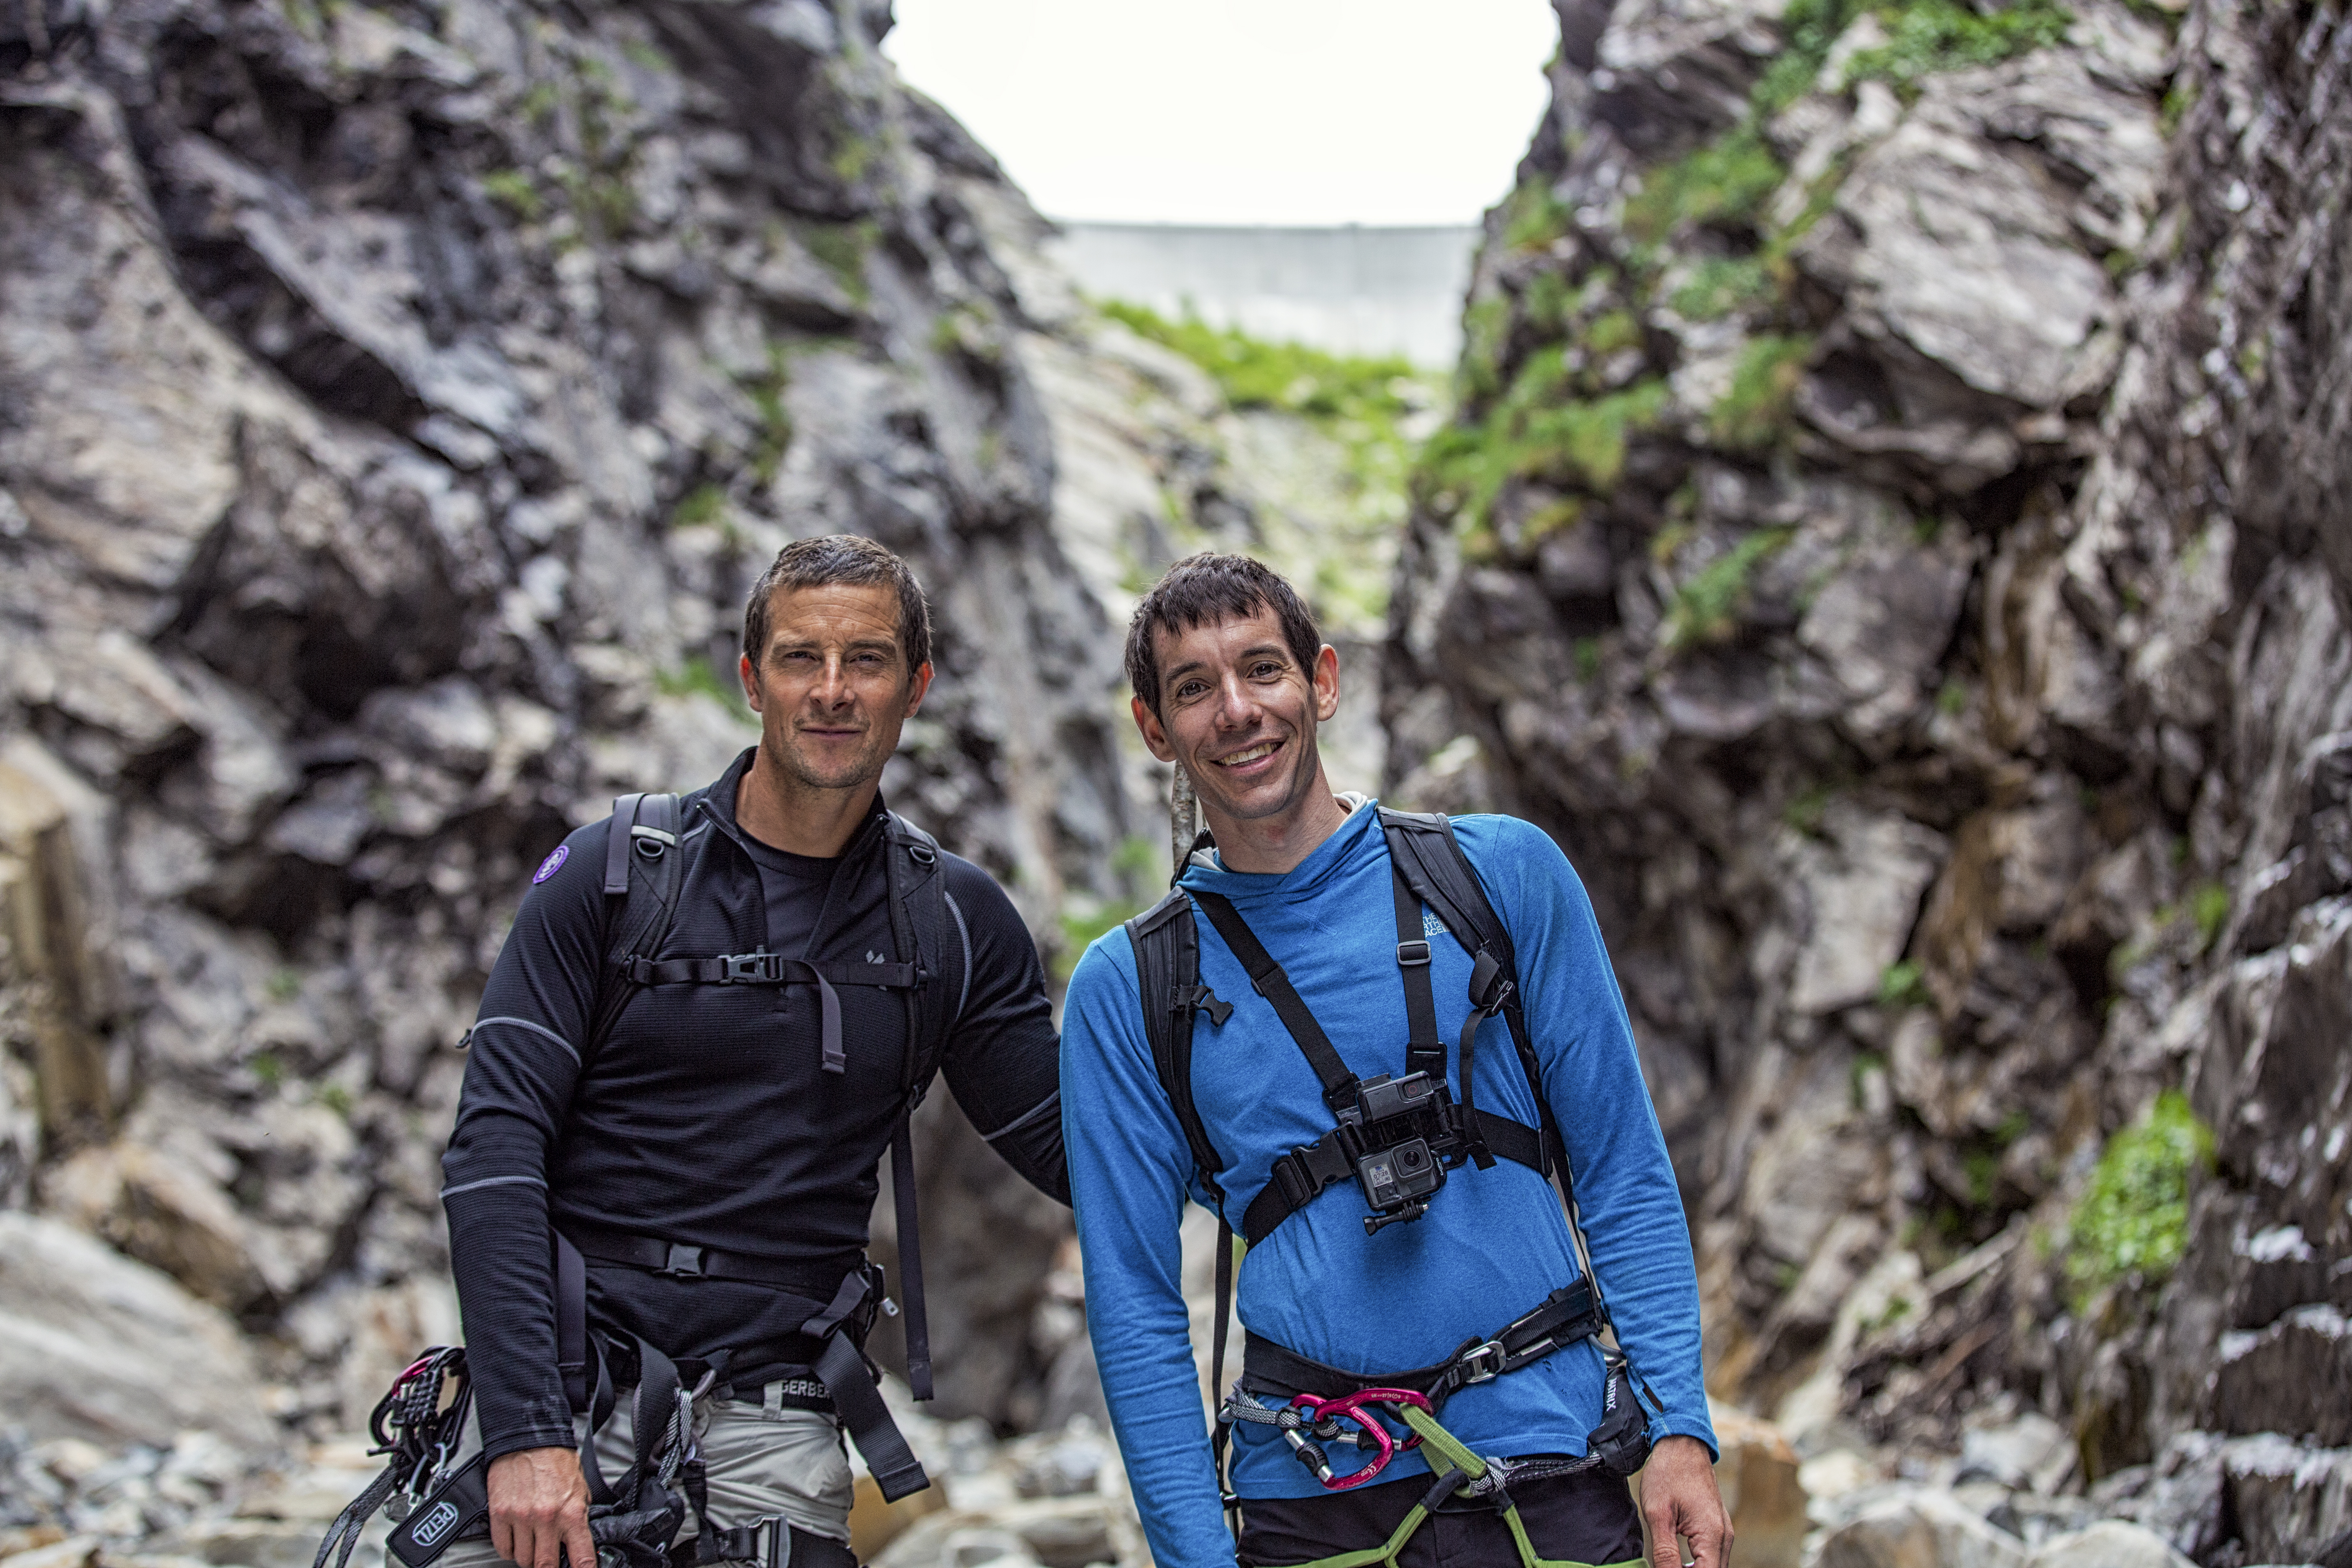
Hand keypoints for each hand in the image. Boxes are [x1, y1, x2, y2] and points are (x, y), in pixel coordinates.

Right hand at [488, 1446, 592, 1567]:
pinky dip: (509, 1549)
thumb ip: (579, 1517)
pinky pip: (503, 1548)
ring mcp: (521, 1518)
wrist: (529, 1438)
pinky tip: (517, 1537)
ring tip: (533, 1542)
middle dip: (549, 1566)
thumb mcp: (580, 1489)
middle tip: (550, 1558)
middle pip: (545, 1565)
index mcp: (572, 1513)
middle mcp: (547, 1518)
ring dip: (528, 1556)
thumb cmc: (556, 1461)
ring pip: (523, 1560)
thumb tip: (578, 1543)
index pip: (581, 1557)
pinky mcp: (500, 1514)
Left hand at [1641, 1435, 1732, 1567]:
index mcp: (1712, 1535)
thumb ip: (1665, 1552)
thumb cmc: (1668, 1474)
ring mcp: (1724, 1532)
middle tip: (1665, 1564)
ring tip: (1668, 1564)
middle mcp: (1724, 1537)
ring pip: (1714, 1566)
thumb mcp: (1658, 1515)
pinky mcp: (1718, 1527)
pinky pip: (1712, 1555)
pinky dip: (1699, 1563)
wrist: (1681, 1445)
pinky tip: (1679, 1562)